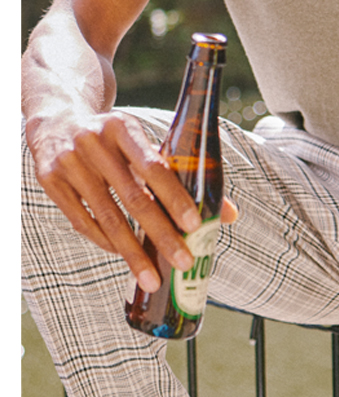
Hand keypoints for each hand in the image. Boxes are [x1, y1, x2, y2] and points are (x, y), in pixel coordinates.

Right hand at [27, 110, 237, 291]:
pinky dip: (105, 242)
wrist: (55, 118)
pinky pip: (82, 221)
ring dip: (131, 252)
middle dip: (160, 235)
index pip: (155, 166)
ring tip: (152, 278)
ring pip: (106, 217)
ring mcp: (68, 162)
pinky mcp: (49, 181)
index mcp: (122, 127)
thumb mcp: (142, 141)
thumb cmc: (113, 137)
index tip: (195, 226)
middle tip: (183, 262)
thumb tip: (230, 214)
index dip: (175, 197)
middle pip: (132, 198)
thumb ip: (182, 174)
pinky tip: (124, 256)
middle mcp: (92, 142)